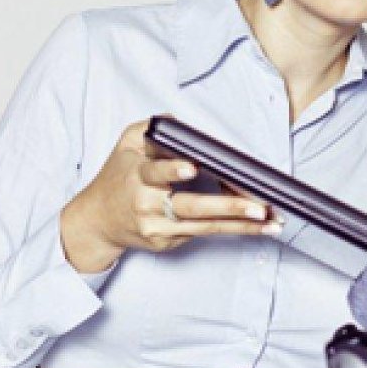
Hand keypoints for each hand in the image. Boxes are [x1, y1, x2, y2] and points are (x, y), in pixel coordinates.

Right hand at [60, 117, 277, 272]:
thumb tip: (184, 125)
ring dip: (241, 224)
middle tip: (257, 206)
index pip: (155, 172)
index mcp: (137, 175)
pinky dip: (234, 230)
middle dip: (226, 206)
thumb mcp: (126, 144)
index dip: (173, 170)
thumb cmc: (118, 176)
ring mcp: (158, 227)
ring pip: (204, 225)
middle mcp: (148, 204)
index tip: (192, 167)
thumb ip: (152, 128)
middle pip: (190, 206)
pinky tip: (259, 228)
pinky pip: (204, 233)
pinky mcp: (167, 242)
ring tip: (270, 221)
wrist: (96, 221)